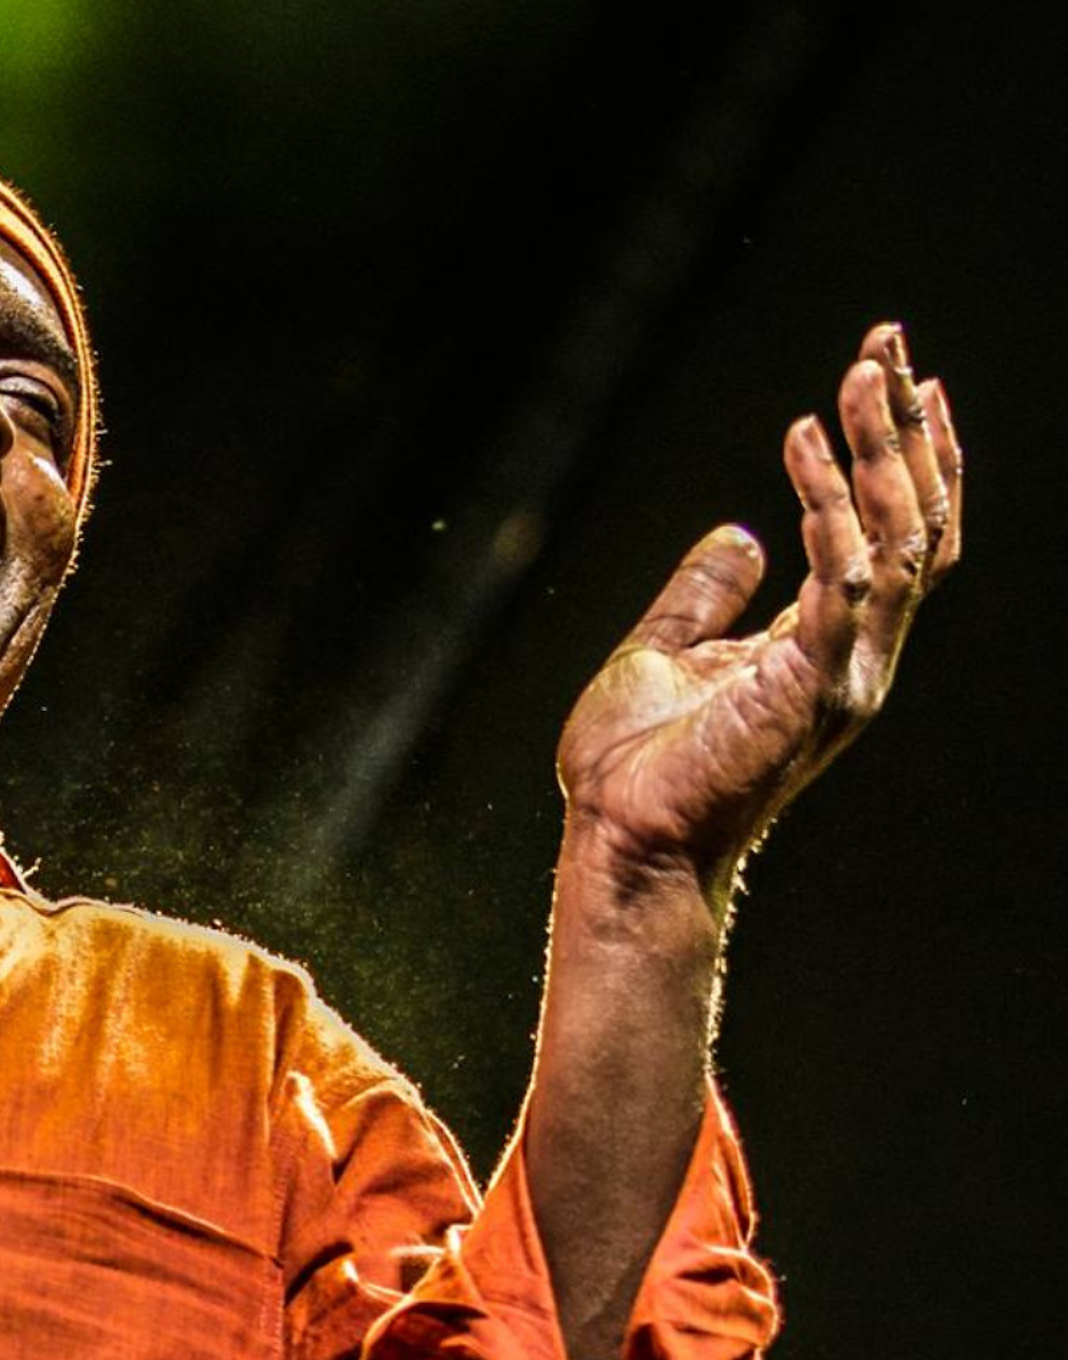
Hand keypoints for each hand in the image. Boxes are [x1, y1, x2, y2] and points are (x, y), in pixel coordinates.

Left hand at [555, 321, 962, 892]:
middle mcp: (855, 655)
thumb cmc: (636, 766)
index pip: (901, 536)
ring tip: (855, 376)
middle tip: (887, 344)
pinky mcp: (812, 687)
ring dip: (879, 451)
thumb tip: (738, 536)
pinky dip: (829, 509)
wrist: (617, 838)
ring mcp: (843, 673)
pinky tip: (804, 449)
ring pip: (899, 540)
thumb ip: (705, 595)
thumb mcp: (665, 652)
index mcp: (827, 645)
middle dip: (906, 429)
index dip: (912, 457)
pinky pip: (845, 582)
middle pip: (918, 522)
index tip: (902, 378)